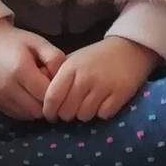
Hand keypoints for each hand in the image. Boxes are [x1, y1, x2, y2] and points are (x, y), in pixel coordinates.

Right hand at [0, 21, 64, 119]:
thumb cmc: (17, 41)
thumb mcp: (39, 42)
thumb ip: (55, 58)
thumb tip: (63, 80)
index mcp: (21, 70)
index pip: (48, 94)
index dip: (56, 90)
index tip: (55, 79)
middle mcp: (8, 88)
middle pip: (40, 108)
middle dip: (48, 101)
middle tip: (46, 85)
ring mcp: (0, 98)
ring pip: (31, 115)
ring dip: (38, 106)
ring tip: (36, 89)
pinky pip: (20, 115)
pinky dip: (28, 109)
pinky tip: (28, 94)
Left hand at [41, 36, 156, 122]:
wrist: (129, 48)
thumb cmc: (95, 57)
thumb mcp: (72, 61)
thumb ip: (55, 76)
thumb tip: (36, 94)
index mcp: (70, 69)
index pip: (52, 98)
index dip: (48, 111)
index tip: (50, 115)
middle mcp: (85, 78)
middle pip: (67, 112)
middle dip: (66, 115)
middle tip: (71, 110)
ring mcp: (103, 87)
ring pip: (84, 116)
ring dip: (84, 115)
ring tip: (87, 105)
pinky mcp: (120, 95)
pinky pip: (103, 115)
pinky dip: (101, 113)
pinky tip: (102, 103)